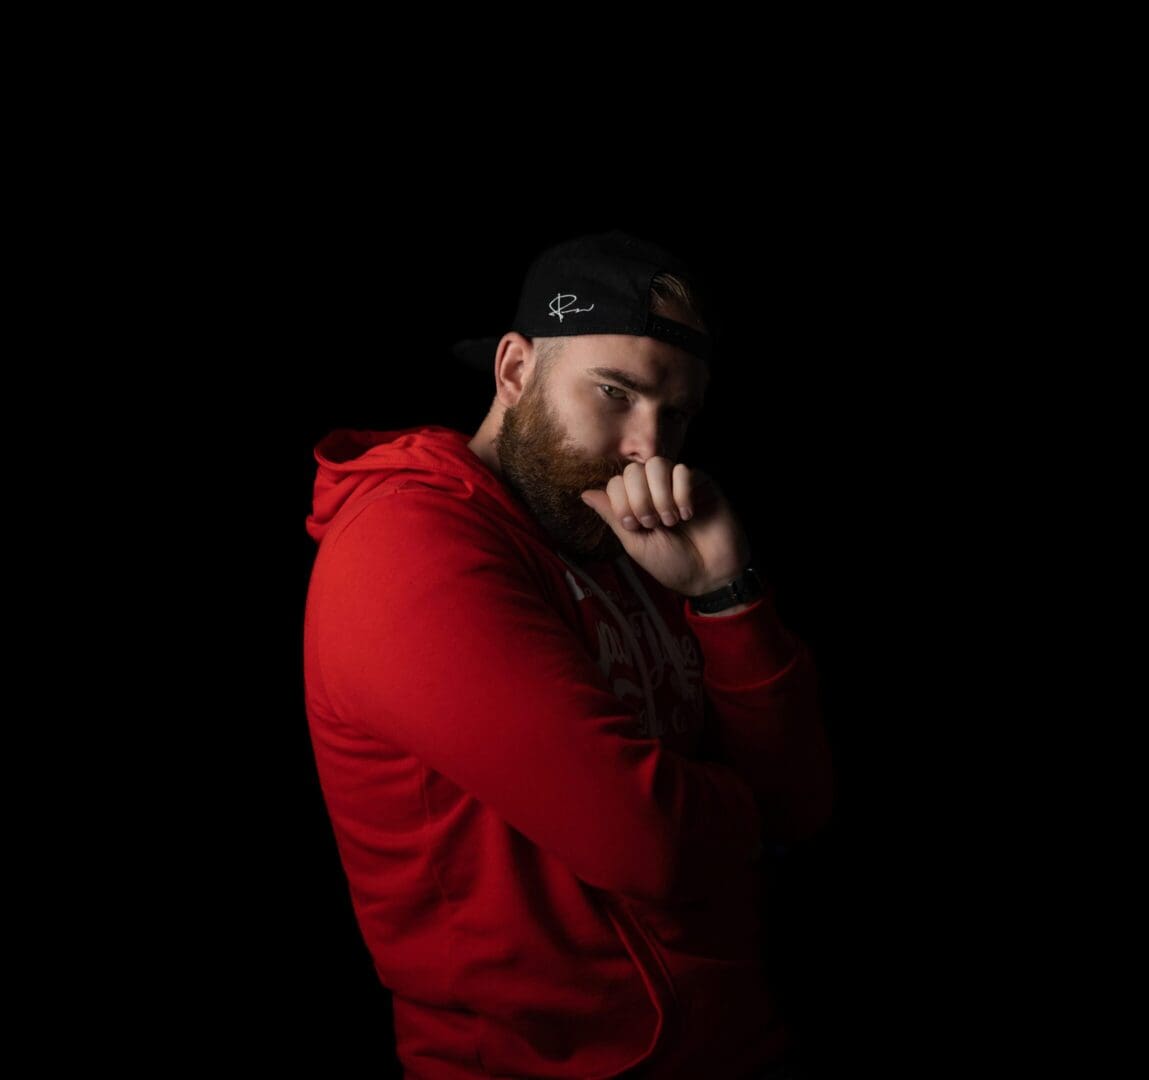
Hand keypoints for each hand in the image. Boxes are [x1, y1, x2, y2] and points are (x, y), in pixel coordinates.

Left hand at [580, 458, 751, 596]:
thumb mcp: (635, 544)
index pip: (616, 482)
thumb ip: (612, 516)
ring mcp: (678, 484)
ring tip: (670, 520)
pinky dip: (682, 493)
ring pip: (657, 464)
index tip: (634, 526)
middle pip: (634, 469)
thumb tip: (584, 493)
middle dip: (639, 498)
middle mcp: (655, 489)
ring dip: (660, 495)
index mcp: (636, 502)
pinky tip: (689, 514)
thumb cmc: (672, 563)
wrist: (709, 575)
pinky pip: (684, 470)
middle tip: (652, 523)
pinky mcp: (701, 483)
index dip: (621, 501)